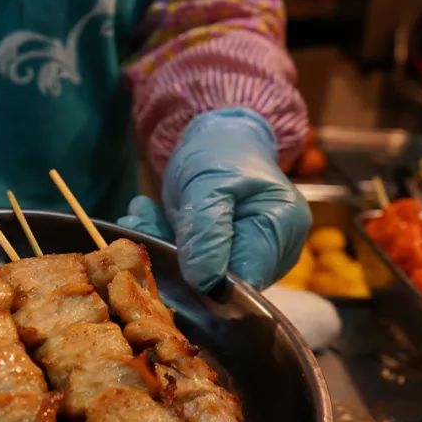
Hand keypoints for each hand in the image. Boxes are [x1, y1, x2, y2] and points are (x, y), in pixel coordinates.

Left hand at [119, 108, 310, 291]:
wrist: (219, 137)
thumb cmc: (221, 153)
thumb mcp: (207, 185)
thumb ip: (206, 232)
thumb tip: (205, 283)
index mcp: (282, 229)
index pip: (246, 280)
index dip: (205, 280)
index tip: (166, 256)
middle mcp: (276, 251)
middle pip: (224, 282)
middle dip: (176, 258)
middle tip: (140, 223)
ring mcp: (253, 256)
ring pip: (202, 275)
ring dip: (164, 247)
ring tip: (141, 214)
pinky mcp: (229, 257)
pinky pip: (194, 264)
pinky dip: (167, 242)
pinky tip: (149, 217)